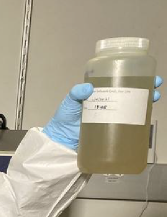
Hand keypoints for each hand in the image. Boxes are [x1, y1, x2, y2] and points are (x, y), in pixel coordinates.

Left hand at [43, 77, 161, 150]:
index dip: (134, 77)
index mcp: (101, 94)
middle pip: (131, 94)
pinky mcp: (114, 132)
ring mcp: (113, 118)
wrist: (61, 142)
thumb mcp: (68, 102)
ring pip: (134, 107)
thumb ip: (75, 94)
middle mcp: (110, 104)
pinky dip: (140, 121)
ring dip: (146, 103)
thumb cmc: (64, 119)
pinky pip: (129, 124)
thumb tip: (88, 88)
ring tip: (153, 98)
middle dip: (146, 88)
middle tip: (155, 86)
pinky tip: (146, 118)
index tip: (147, 74)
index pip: (120, 82)